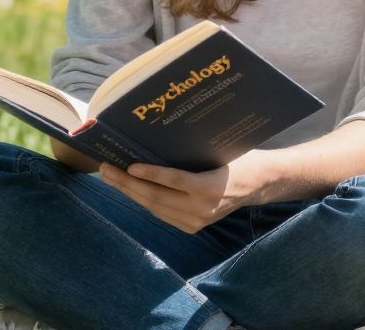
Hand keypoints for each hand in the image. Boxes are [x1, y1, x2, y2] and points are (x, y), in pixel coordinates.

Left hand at [101, 151, 277, 233]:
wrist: (259, 185)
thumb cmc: (240, 159)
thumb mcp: (221, 151)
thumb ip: (193, 153)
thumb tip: (157, 138)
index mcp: (211, 188)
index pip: (175, 181)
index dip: (151, 174)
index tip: (130, 166)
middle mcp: (202, 209)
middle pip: (157, 197)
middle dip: (127, 183)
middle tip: (106, 168)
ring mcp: (196, 221)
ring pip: (155, 207)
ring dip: (130, 192)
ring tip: (110, 176)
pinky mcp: (192, 226)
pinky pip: (162, 213)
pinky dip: (144, 200)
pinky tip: (129, 188)